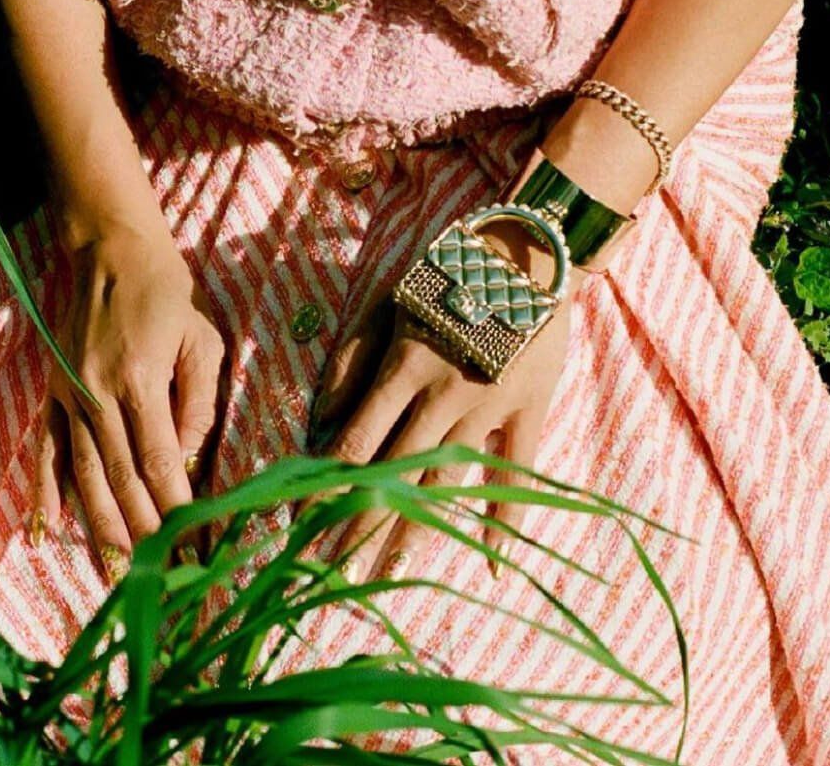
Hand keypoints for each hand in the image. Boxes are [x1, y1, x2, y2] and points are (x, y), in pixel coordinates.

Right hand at [33, 214, 226, 581]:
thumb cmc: (170, 294)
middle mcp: (99, 395)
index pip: (160, 459)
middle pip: (120, 478)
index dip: (176, 506)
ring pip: (83, 476)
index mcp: (141, 379)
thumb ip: (199, 400)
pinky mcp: (53, 394)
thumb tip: (188, 458)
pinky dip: (47, 495)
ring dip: (100, 527)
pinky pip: (48, 453)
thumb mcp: (203, 338)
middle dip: (143, 532)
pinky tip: (51, 531)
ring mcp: (70, 397)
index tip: (194, 542)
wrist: (113, 252)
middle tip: (164, 575)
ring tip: (116, 572)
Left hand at [305, 220, 586, 581]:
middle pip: (393, 475)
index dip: (326, 491)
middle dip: (358, 529)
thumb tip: (319, 423)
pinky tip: (492, 559)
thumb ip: (351, 360)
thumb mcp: (387, 302)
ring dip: (414, 532)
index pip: (355, 444)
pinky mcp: (528, 408)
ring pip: (446, 482)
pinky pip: (515, 471)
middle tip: (330, 579)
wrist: (526, 250)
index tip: (300, 531)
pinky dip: (507, 518)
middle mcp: (442, 395)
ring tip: (386, 575)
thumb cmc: (446, 271)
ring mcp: (488, 406)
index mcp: (403, 368)